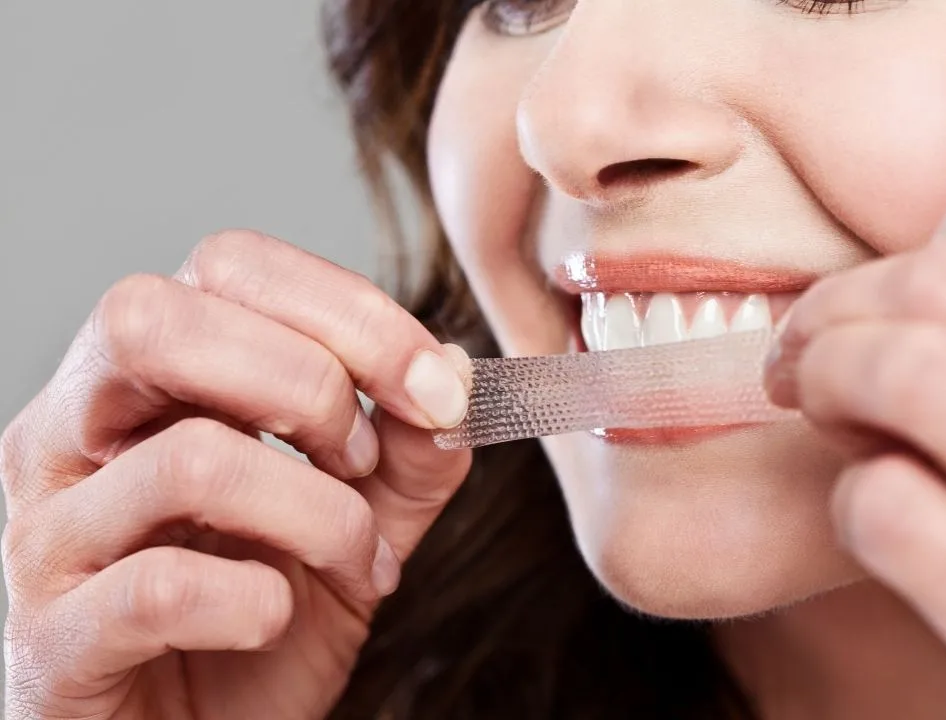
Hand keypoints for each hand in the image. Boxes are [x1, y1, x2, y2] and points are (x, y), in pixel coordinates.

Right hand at [1, 231, 471, 719]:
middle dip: (308, 380)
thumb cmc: (258, 616)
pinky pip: (159, 588)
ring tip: (355, 558)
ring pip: (186, 459)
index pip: (228, 265)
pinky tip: (275, 616)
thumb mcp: (358, 518)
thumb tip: (454, 375)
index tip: (436, 388)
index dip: (351, 311)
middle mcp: (72, 434)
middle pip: (155, 319)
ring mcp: (51, 534)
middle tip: (367, 459)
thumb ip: (408, 449)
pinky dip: (255, 601)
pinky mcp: (53, 638)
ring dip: (316, 511)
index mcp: (145, 380)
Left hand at [767, 137, 945, 717]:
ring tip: (822, 421)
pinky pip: (890, 506)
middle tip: (799, 363)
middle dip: (834, 311)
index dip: (928, 236)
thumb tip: (921, 269)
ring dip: (826, 384)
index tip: (894, 305)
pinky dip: (847, 505)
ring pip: (913, 372)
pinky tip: (876, 531)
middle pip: (945, 282)